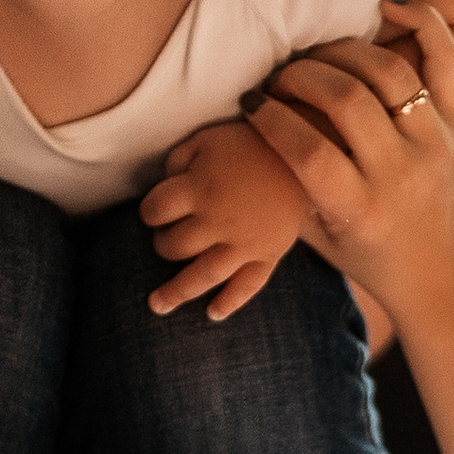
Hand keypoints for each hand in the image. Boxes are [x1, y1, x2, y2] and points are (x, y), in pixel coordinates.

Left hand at [138, 119, 309, 320]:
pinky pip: (249, 285)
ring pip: (202, 276)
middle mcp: (218, 221)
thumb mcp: (206, 139)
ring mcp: (244, 243)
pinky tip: (212, 314)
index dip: (149, 210)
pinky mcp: (269, 254)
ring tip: (156, 305)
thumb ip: (177, 161)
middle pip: (174, 246)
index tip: (154, 210)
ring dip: (176, 292)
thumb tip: (164, 187)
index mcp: (199, 189)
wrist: (304, 151)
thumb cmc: (249, 142)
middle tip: (168, 236)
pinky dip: (230, 302)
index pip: (155, 210)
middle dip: (163, 243)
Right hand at [244, 0, 453, 323]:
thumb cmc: (363, 253)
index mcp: (361, 210)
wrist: (436, 273)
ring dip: (341, 51)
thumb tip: (242, 126)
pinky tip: (385, 8)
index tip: (250, 103)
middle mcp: (401, 174)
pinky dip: (421, 22)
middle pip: (347, 100)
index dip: (271, 117)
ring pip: (388, 71)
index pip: (309, 151)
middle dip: (299, 76)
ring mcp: (433, 143)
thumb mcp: (315, 233)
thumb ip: (284, 184)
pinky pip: (444, 59)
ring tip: (315, 57)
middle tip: (278, 77)